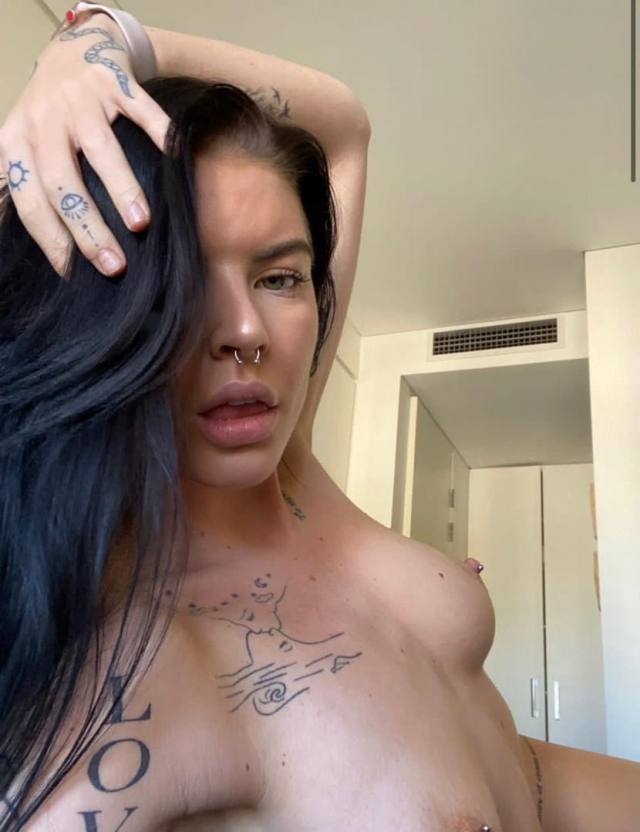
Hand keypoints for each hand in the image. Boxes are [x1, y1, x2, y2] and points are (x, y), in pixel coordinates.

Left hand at [0, 14, 169, 276]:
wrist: (73, 50)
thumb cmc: (51, 116)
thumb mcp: (22, 145)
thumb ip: (22, 187)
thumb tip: (22, 244)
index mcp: (16, 141)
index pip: (29, 199)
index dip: (50, 239)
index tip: (73, 273)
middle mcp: (44, 119)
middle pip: (62, 181)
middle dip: (88, 228)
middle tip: (113, 265)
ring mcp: (80, 98)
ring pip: (100, 148)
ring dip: (121, 188)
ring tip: (140, 225)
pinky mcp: (113, 80)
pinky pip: (139, 109)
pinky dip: (158, 133)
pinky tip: (173, 160)